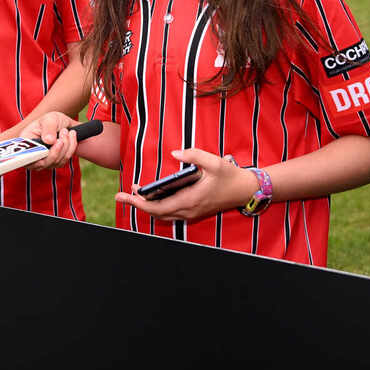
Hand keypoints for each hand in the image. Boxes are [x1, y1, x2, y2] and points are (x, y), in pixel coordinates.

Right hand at [19, 111, 80, 170]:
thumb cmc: (53, 120)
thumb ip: (48, 128)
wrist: (65, 124)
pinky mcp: (55, 163)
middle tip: (63, 131)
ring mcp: (44, 161)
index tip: (46, 149)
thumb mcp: (49, 119)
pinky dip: (71, 148)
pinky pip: (64, 160)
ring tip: (67, 130)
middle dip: (56, 149)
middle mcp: (33, 155)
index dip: (33, 156)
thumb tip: (49, 141)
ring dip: (66, 146)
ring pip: (56, 162)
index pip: (25, 156)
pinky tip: (72, 136)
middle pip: (43, 163)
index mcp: (26, 142)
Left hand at [115, 148, 258, 222]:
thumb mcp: (214, 162)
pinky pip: (171, 213)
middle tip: (122, 194)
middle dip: (138, 205)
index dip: (139, 203)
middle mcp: (189, 210)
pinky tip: (153, 196)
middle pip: (156, 213)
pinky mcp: (195, 211)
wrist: (247, 190)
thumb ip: (194, 155)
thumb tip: (175, 153)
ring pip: (163, 215)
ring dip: (148, 206)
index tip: (125, 196)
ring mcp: (192, 212)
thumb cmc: (231, 176)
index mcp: (190, 200)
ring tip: (135, 193)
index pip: (158, 207)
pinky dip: (158, 207)